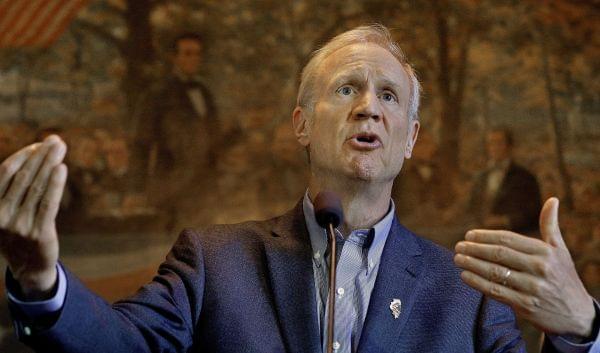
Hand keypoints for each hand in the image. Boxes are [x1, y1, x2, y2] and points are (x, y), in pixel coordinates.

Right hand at [0, 135, 66, 298]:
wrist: (29, 267)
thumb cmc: (20, 232)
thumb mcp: (7, 211)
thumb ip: (15, 188)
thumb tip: (36, 156)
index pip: (5, 172)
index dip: (23, 156)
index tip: (39, 144)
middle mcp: (1, 215)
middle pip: (23, 177)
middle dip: (40, 155)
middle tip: (55, 140)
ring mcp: (20, 225)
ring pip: (37, 187)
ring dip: (50, 164)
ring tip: (60, 147)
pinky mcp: (39, 233)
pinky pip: (49, 203)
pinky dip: (56, 184)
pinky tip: (61, 168)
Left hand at [454, 197, 595, 337]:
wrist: (577, 314)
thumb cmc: (564, 276)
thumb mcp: (560, 250)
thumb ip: (550, 226)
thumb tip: (552, 200)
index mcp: (545, 252)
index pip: (509, 239)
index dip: (486, 236)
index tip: (469, 235)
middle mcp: (540, 269)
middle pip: (499, 255)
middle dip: (475, 249)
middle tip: (458, 246)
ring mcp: (532, 288)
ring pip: (496, 273)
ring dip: (473, 265)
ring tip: (458, 259)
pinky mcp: (525, 306)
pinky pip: (497, 291)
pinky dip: (478, 283)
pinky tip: (465, 276)